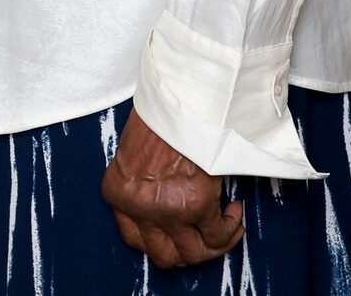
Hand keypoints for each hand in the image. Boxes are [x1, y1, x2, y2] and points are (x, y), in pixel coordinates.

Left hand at [101, 110, 242, 269]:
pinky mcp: (196, 205)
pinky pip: (217, 236)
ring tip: (224, 225)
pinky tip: (233, 212)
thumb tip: (165, 200)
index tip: (175, 232)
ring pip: (193, 254)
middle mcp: (139, 208)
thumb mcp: (134, 151)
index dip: (159, 241)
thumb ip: (142, 183)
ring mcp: (167, 211)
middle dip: (187, 250)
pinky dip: (229, 230)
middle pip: (164, 255)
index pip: (134, 240)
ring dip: (212, 245)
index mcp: (118, 193)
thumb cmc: (159, 114)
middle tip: (203, 234)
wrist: (178, 96)